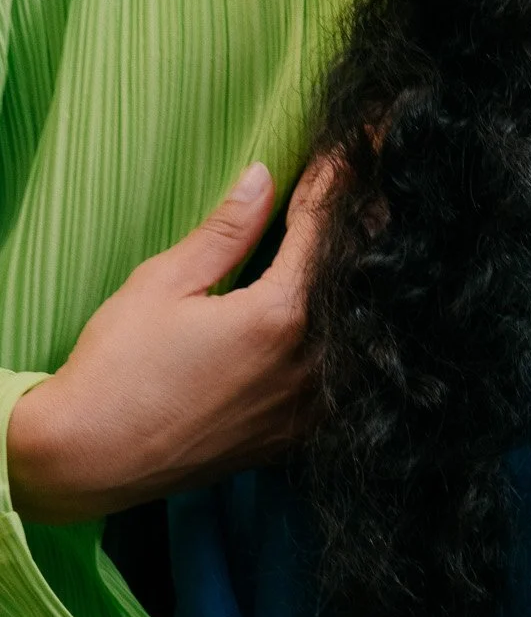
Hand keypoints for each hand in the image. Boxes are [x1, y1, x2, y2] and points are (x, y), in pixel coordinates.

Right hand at [7, 158, 332, 524]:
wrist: (84, 464)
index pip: (321, 231)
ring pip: (352, 331)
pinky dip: (337, 335)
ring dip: (352, 283)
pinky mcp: (288, 437)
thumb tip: (263, 177)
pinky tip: (326, 310)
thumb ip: (226, 231)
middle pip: (350, 279)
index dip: (334, 183)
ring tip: (350, 239)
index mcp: (277, 318)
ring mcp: (300, 408)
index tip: (346, 152)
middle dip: (356, 227)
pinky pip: (333, 376)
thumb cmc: (116, 369)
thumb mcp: (164, 283)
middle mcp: (304, 365)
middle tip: (359, 187)